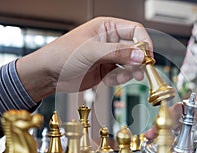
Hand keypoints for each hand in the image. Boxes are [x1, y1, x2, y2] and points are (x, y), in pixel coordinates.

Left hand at [16, 17, 152, 101]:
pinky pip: (121, 74)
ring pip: (130, 62)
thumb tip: (140, 55)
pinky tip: (111, 80)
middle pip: (135, 48)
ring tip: (127, 76)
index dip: (144, 42)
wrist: (48, 75)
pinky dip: (120, 79)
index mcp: (106, 27)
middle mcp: (109, 41)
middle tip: (142, 70)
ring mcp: (108, 56)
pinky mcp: (105, 70)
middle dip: (139, 60)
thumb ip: (117, 53)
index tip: (148, 56)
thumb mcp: (91, 51)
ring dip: (131, 71)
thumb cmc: (61, 55)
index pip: (134, 30)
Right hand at [145, 96, 196, 140]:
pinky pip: (177, 137)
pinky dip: (166, 141)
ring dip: (162, 131)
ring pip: (174, 126)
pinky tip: (158, 145)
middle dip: (164, 120)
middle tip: (155, 129)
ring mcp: (193, 126)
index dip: (182, 108)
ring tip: (151, 138)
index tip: (172, 114)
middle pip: (178, 114)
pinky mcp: (191, 137)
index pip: (192, 103)